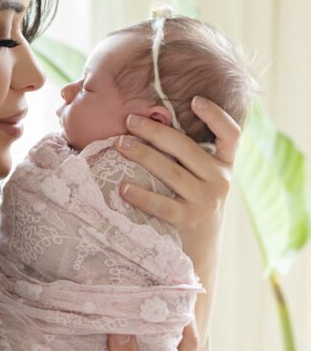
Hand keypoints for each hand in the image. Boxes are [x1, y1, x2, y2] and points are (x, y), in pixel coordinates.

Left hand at [114, 97, 240, 266]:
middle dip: (155, 131)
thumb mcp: (202, 178)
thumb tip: (152, 120)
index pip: (231, 135)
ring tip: (120, 144)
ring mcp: (205, 201)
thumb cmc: (193, 203)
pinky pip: (162, 205)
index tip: (195, 99)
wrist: (199, 251)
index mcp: (225, 165)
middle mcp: (220, 180)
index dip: (216, 115)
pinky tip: (122, 187)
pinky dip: (141, 195)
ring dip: (143, 155)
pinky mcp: (189, 221)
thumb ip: (189, 155)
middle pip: (187, 148)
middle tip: (129, 120)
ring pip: (171, 172)